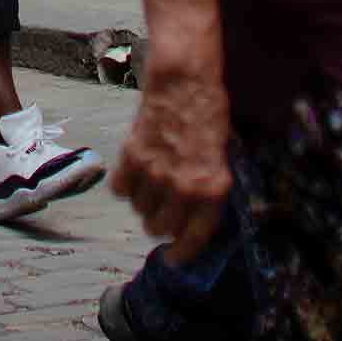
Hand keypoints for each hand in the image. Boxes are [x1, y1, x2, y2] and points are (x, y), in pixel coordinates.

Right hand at [110, 66, 235, 255]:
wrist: (184, 82)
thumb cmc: (208, 115)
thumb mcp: (220, 157)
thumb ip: (206, 189)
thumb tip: (191, 216)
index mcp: (211, 189)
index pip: (193, 237)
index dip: (181, 253)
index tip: (173, 258)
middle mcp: (183, 187)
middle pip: (159, 228)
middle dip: (160, 225)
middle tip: (163, 212)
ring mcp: (155, 173)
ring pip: (139, 210)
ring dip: (144, 204)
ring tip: (151, 185)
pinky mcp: (132, 157)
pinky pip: (120, 189)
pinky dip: (125, 186)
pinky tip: (135, 174)